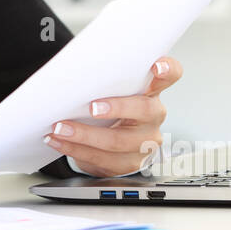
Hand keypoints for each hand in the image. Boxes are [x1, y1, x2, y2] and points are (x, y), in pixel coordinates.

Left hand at [44, 55, 180, 176]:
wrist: (109, 142)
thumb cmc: (109, 107)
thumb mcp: (112, 91)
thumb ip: (105, 81)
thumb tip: (74, 74)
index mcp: (152, 91)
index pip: (170, 75)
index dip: (167, 69)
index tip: (156, 65)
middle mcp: (153, 116)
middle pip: (143, 109)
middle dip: (116, 108)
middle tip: (91, 107)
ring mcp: (146, 142)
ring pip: (118, 141)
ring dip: (84, 135)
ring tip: (60, 128)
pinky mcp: (131, 163)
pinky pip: (103, 159)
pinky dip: (76, 150)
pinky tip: (60, 142)